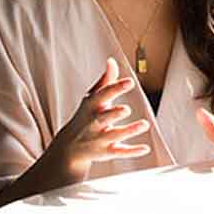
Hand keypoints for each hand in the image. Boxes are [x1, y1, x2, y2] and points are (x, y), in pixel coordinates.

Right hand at [50, 57, 150, 177]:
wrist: (68, 148)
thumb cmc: (85, 116)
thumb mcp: (92, 98)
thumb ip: (105, 80)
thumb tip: (112, 61)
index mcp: (92, 107)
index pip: (102, 95)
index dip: (115, 88)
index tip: (129, 82)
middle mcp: (94, 123)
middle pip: (103, 118)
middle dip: (113, 114)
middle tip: (126, 110)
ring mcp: (99, 139)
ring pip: (114, 135)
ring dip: (129, 130)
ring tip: (145, 124)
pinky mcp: (106, 152)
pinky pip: (119, 152)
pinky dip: (132, 151)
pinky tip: (145, 148)